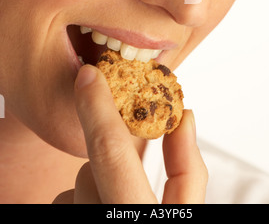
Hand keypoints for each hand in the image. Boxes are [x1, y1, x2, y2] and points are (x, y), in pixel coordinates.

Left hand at [53, 64, 207, 203]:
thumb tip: (184, 118)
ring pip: (75, 190)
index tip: (89, 75)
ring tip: (114, 203)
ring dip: (94, 190)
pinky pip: (65, 203)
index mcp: (138, 213)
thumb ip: (187, 170)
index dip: (99, 109)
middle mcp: (105, 217)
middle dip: (106, 168)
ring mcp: (80, 222)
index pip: (112, 154)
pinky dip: (81, 202)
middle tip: (125, 177)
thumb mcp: (186, 210)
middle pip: (89, 175)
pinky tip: (99, 208)